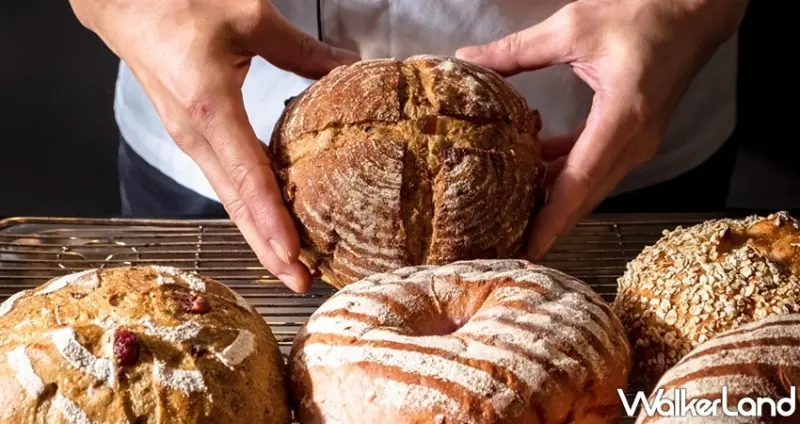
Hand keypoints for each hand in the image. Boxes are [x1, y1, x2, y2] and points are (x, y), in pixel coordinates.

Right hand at [68, 0, 358, 291]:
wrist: (126, 2)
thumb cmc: (177, 3)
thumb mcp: (250, 18)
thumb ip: (304, 50)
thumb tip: (353, 69)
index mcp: (209, 107)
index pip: (247, 177)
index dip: (272, 221)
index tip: (295, 257)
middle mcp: (196, 134)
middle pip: (236, 204)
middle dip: (268, 249)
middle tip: (302, 283)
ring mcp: (192, 139)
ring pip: (230, 198)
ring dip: (260, 234)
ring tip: (294, 266)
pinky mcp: (194, 135)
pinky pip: (226, 181)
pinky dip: (251, 208)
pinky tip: (274, 221)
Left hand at [456, 0, 747, 258]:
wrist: (693, 12)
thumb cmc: (642, 15)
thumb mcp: (571, 28)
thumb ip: (517, 50)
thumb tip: (468, 59)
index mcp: (622, 118)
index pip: (581, 181)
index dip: (553, 218)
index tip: (530, 249)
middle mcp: (635, 141)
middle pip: (586, 195)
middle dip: (550, 224)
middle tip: (510, 246)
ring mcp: (639, 143)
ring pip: (592, 185)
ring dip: (556, 200)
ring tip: (515, 215)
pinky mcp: (636, 137)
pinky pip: (598, 167)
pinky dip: (568, 173)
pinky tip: (537, 166)